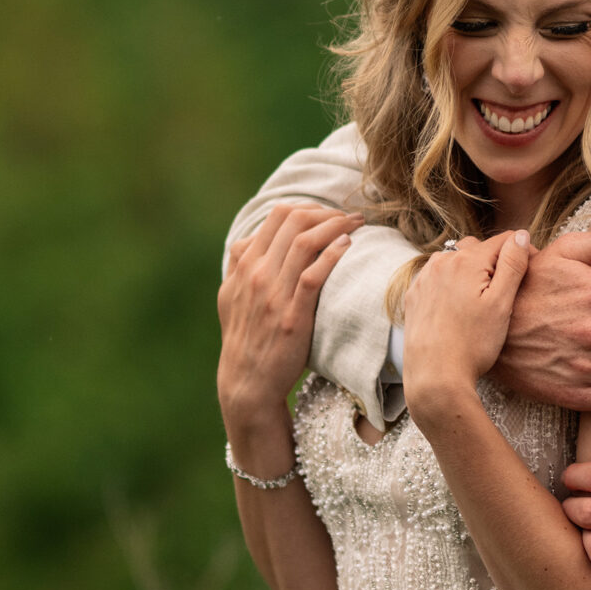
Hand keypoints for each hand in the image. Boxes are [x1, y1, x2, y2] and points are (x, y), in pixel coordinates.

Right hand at [218, 202, 361, 465]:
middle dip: (327, 212)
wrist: (247, 382)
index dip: (310, 207)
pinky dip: (333, 255)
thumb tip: (249, 239)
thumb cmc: (246, 337)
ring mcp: (273, 294)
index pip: (278, 215)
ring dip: (337, 226)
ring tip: (358, 225)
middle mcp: (256, 274)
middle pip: (293, 220)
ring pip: (305, 241)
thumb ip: (239, 264)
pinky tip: (348, 246)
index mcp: (245, 264)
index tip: (330, 213)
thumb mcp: (232, 296)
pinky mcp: (292, 315)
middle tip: (349, 217)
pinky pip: (313, 275)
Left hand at [403, 232, 532, 418]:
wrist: (435, 376)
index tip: (530, 272)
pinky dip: (450, 284)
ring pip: (455, 261)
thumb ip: (513, 265)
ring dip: (471, 271)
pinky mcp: (414, 295)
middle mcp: (442, 261)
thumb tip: (521, 235)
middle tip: (505, 291)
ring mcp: (424, 278)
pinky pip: (437, 278)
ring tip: (481, 301)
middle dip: (494, 261)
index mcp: (467, 260)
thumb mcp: (501, 304)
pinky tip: (458, 307)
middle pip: (477, 247)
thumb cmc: (473, 344)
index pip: (504, 240)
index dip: (522, 252)